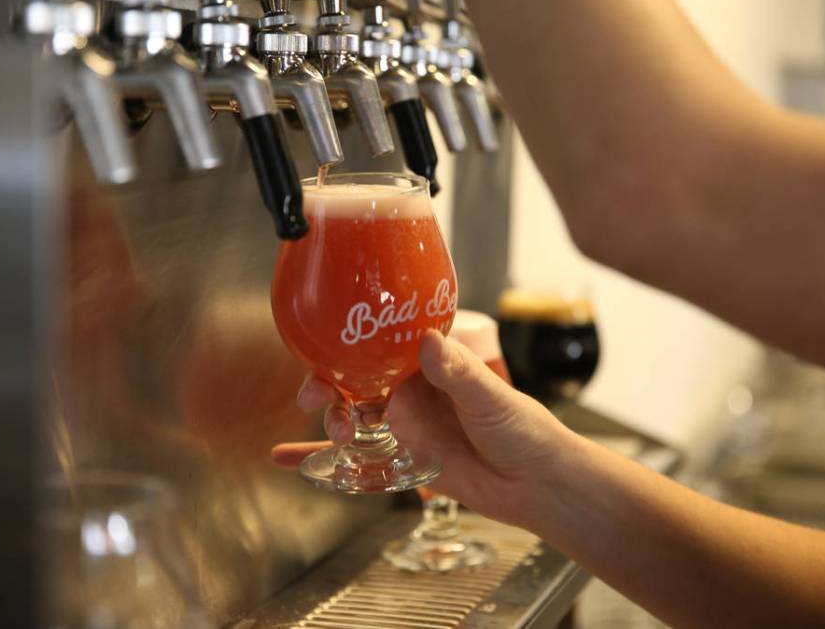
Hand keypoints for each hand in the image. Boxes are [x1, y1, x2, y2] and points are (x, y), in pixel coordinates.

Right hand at [271, 330, 568, 527]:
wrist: (536, 484)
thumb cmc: (524, 430)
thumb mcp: (490, 398)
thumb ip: (458, 373)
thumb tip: (427, 340)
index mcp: (432, 362)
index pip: (382, 342)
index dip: (350, 340)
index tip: (325, 344)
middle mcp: (413, 388)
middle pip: (356, 377)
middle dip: (328, 382)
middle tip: (313, 396)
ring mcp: (406, 422)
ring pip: (353, 413)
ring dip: (331, 418)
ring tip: (335, 434)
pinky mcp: (403, 456)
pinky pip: (358, 454)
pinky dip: (322, 456)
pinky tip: (288, 458)